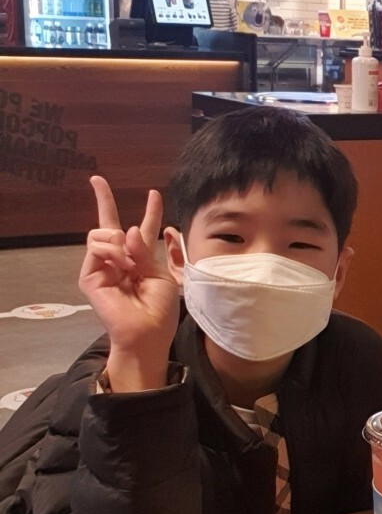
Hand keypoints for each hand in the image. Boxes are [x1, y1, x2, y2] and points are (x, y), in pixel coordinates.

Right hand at [79, 176, 179, 391]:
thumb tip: (126, 229)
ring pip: (102, 233)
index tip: (153, 193)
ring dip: (118, 241)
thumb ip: (144, 251)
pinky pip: (97, 247)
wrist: (146, 333)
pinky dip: (112, 252)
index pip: (144, 230)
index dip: (151, 211)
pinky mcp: (90, 275)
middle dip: (104, 199)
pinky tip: (121, 265)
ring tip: (128, 263)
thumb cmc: (159, 311)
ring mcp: (102, 266)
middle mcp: (120, 260)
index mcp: (141, 260)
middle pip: (110, 224)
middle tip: (96, 180)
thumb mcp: (160, 276)